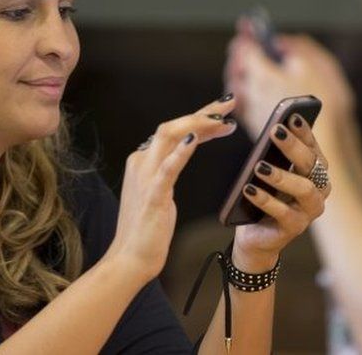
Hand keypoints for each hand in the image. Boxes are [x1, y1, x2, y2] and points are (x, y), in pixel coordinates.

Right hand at [106, 96, 237, 281]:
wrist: (130, 258)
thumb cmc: (149, 228)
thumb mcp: (162, 189)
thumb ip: (170, 166)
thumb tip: (186, 146)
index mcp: (144, 160)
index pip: (175, 129)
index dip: (201, 118)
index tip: (225, 114)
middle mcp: (142, 161)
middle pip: (173, 125)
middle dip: (204, 112)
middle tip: (231, 103)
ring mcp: (146, 176)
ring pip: (169, 136)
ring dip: (197, 123)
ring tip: (222, 119)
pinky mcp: (152, 195)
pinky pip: (167, 168)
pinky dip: (181, 151)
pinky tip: (195, 140)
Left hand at [224, 19, 354, 139]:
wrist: (322, 143)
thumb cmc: (321, 105)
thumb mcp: (314, 66)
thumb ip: (295, 48)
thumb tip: (280, 41)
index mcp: (262, 75)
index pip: (246, 48)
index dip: (247, 35)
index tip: (248, 25)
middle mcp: (251, 93)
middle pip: (237, 67)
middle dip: (240, 53)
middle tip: (246, 42)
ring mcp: (250, 111)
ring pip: (237, 85)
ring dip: (240, 71)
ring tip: (247, 64)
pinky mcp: (254, 126)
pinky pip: (242, 102)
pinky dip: (244, 89)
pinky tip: (252, 89)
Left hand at [231, 113, 331, 271]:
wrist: (258, 235)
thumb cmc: (266, 195)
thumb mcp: (269, 170)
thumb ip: (274, 153)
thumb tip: (272, 128)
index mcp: (315, 171)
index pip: (313, 146)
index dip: (304, 131)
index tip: (291, 116)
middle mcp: (319, 189)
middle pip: (310, 164)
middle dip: (292, 146)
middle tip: (274, 131)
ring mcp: (310, 210)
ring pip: (304, 189)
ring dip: (281, 175)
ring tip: (259, 166)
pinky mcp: (296, 228)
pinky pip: (283, 213)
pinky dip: (265, 200)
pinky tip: (249, 189)